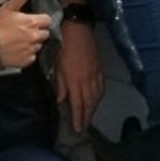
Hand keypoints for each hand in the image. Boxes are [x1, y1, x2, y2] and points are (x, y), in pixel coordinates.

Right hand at [0, 0, 51, 69]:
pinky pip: (32, 57)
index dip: (42, 20)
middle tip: (26, 31)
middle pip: (45, 34)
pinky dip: (27, 54)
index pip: (48, 20)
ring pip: (39, 45)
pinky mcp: (27, 60)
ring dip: (33, 43)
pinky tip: (18, 50)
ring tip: (20, 41)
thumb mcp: (8, 8)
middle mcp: (34, 36)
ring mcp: (31, 49)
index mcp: (32, 22)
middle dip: (38, 32)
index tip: (35, 21)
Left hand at [54, 16, 104, 133]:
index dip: (78, 118)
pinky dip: (99, 97)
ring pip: (96, 97)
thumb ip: (61, 85)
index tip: (77, 129)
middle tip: (84, 128)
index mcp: (75, 81)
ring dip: (93, 109)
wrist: (78, 31)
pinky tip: (96, 100)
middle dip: (87, 117)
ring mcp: (95, 75)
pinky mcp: (100, 69)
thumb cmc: (64, 48)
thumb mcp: (57, 67)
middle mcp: (87, 81)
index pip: (78, 104)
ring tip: (89, 117)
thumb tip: (61, 101)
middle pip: (89, 104)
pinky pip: (101, 88)